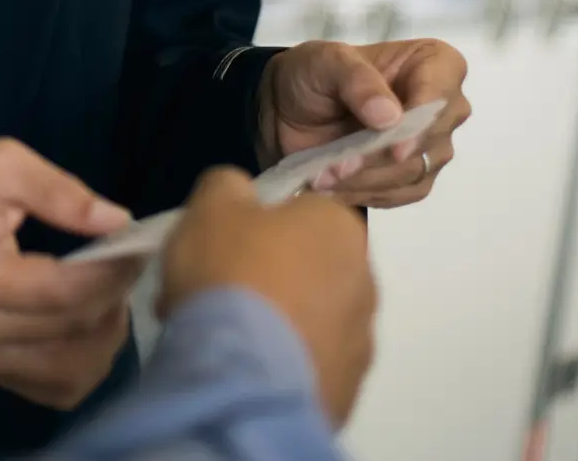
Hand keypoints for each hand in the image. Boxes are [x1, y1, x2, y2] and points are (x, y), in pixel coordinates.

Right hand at [0, 138, 144, 409]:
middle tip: (132, 264)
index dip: (111, 273)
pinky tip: (92, 325)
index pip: (61, 291)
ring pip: (74, 368)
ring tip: (111, 294)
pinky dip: (90, 361)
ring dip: (108, 333)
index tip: (138, 246)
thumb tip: (117, 223)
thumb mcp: (4, 164)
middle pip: (72, 330)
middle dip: (115, 296)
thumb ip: (60, 191)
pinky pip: (61, 388)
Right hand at [158, 168, 376, 426]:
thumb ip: (230, 186)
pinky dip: (279, 365)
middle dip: (266, 278)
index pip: (300, 213)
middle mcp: (365, 281)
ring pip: (308, 320)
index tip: (220, 247)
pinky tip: (241, 370)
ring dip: (274, 324)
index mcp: (340, 227)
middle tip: (216, 293)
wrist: (241, 377)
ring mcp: (360, 342)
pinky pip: (306, 365)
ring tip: (224, 340)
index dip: (254, 227)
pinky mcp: (346, 391)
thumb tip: (242, 196)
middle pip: (306, 268)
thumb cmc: (230, 272)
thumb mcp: (212, 203)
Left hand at [257, 38, 470, 208]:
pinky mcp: (412, 177)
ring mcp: (430, 145)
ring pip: (414, 174)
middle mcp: (443, 107)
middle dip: (381, 158)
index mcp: (435, 63)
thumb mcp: (327, 61)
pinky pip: (400, 195)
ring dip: (367, 180)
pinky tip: (334, 187)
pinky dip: (365, 194)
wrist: (289, 108)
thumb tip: (390, 118)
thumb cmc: (315, 73)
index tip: (395, 151)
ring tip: (324, 177)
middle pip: (430, 142)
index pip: (441, 95)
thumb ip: (358, 81)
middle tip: (338, 166)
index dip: (421, 127)